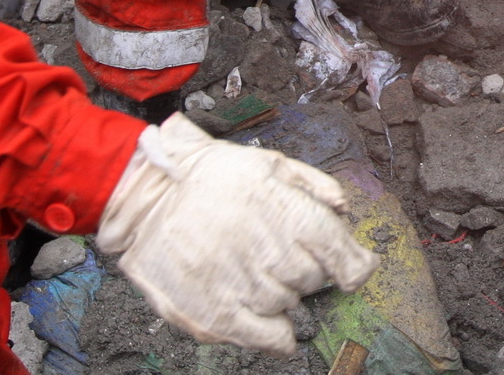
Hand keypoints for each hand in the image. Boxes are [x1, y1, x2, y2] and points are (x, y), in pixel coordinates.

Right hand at [95, 115, 376, 353]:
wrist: (148, 196)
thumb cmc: (211, 177)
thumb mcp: (271, 163)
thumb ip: (315, 187)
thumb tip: (344, 211)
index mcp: (291, 217)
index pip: (343, 256)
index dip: (355, 265)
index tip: (355, 267)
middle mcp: (273, 256)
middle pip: (315, 281)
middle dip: (307, 269)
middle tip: (278, 252)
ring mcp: (245, 288)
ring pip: (289, 305)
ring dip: (282, 292)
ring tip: (252, 269)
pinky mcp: (217, 316)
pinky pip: (266, 338)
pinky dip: (277, 336)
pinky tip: (275, 327)